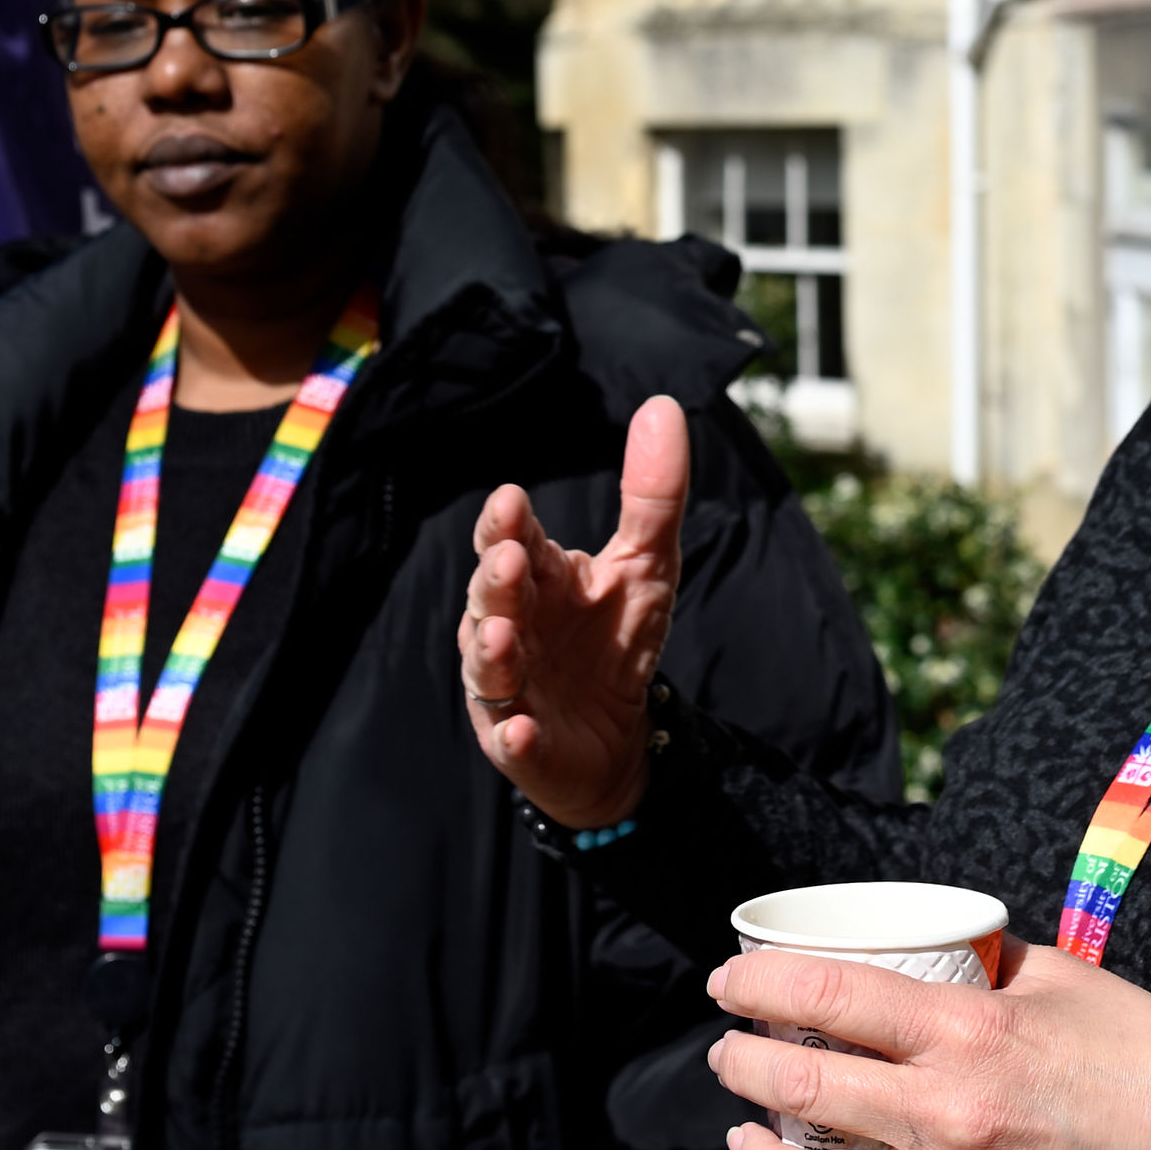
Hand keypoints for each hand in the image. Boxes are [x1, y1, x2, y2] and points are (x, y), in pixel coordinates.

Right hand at [460, 394, 686, 830]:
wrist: (618, 737)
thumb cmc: (616, 637)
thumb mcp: (649, 563)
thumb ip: (652, 494)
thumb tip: (663, 405)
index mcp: (538, 580)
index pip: (511, 542)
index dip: (506, 526)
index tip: (511, 501)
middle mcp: (510, 627)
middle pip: (490, 598)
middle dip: (494, 579)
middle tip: (508, 558)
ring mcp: (509, 688)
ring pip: (487, 668)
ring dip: (491, 653)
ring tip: (503, 636)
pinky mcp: (521, 745)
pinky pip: (510, 741)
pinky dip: (513, 736)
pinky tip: (521, 731)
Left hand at [706, 937, 1150, 1149]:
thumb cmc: (1142, 1049)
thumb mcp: (1057, 976)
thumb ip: (979, 963)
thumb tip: (920, 948)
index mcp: (970, 1032)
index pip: (828, 998)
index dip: (758, 984)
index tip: (728, 979)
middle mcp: (948, 1115)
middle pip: (801, 1086)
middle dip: (740, 1063)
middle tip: (727, 1049)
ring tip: (746, 1136)